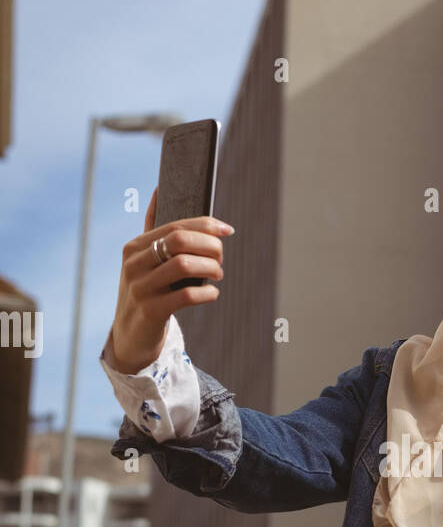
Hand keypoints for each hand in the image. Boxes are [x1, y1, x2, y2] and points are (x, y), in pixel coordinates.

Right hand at [109, 186, 233, 372]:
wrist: (130, 336)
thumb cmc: (145, 292)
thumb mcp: (142, 260)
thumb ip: (151, 228)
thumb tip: (159, 190)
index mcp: (135, 246)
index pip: (176, 226)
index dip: (206, 225)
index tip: (227, 230)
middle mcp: (134, 264)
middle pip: (181, 241)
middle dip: (210, 246)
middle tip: (221, 259)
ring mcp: (140, 288)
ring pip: (184, 265)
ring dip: (210, 268)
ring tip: (217, 275)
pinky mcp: (151, 311)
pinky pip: (186, 296)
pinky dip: (207, 294)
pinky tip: (212, 294)